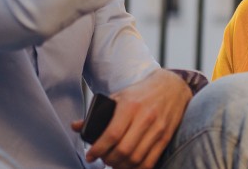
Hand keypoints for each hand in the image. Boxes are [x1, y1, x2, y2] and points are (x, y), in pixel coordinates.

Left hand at [72, 69, 191, 168]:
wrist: (172, 87)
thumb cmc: (141, 93)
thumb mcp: (119, 97)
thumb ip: (98, 113)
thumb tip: (76, 126)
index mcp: (130, 106)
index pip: (112, 134)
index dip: (99, 149)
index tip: (90, 156)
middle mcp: (145, 117)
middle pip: (124, 150)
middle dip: (109, 160)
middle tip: (103, 160)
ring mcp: (157, 128)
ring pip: (136, 158)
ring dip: (122, 166)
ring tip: (115, 164)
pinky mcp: (166, 137)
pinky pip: (150, 161)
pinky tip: (129, 166)